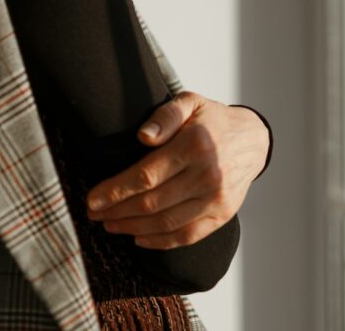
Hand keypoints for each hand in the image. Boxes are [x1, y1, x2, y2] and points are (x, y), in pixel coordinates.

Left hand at [85, 91, 269, 248]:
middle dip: (117, 212)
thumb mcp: (191, 102)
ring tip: (111, 225)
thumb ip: (166, 115)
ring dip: (132, 228)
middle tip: (94, 214)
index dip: (115, 191)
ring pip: (166, 223)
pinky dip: (160, 242)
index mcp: (196, 144)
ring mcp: (217, 198)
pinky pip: (187, 235)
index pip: (146, 175)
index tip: (92, 199)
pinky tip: (139, 238)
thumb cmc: (213, 120)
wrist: (253, 140)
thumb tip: (143, 136)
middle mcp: (208, 174)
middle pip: (152, 203)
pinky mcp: (223, 214)